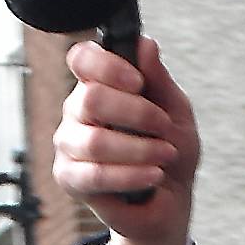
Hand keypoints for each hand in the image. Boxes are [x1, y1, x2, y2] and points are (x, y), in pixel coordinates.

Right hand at [55, 33, 199, 244]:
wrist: (170, 201)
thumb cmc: (169, 152)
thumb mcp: (175, 111)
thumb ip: (158, 79)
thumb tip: (146, 43)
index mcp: (98, 85)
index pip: (82, 58)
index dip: (108, 66)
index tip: (138, 83)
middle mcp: (77, 111)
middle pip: (91, 98)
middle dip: (137, 113)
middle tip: (164, 127)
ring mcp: (69, 144)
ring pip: (95, 140)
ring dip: (140, 149)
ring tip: (166, 156)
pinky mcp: (69, 178)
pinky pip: (95, 174)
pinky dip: (131, 175)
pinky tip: (153, 176)